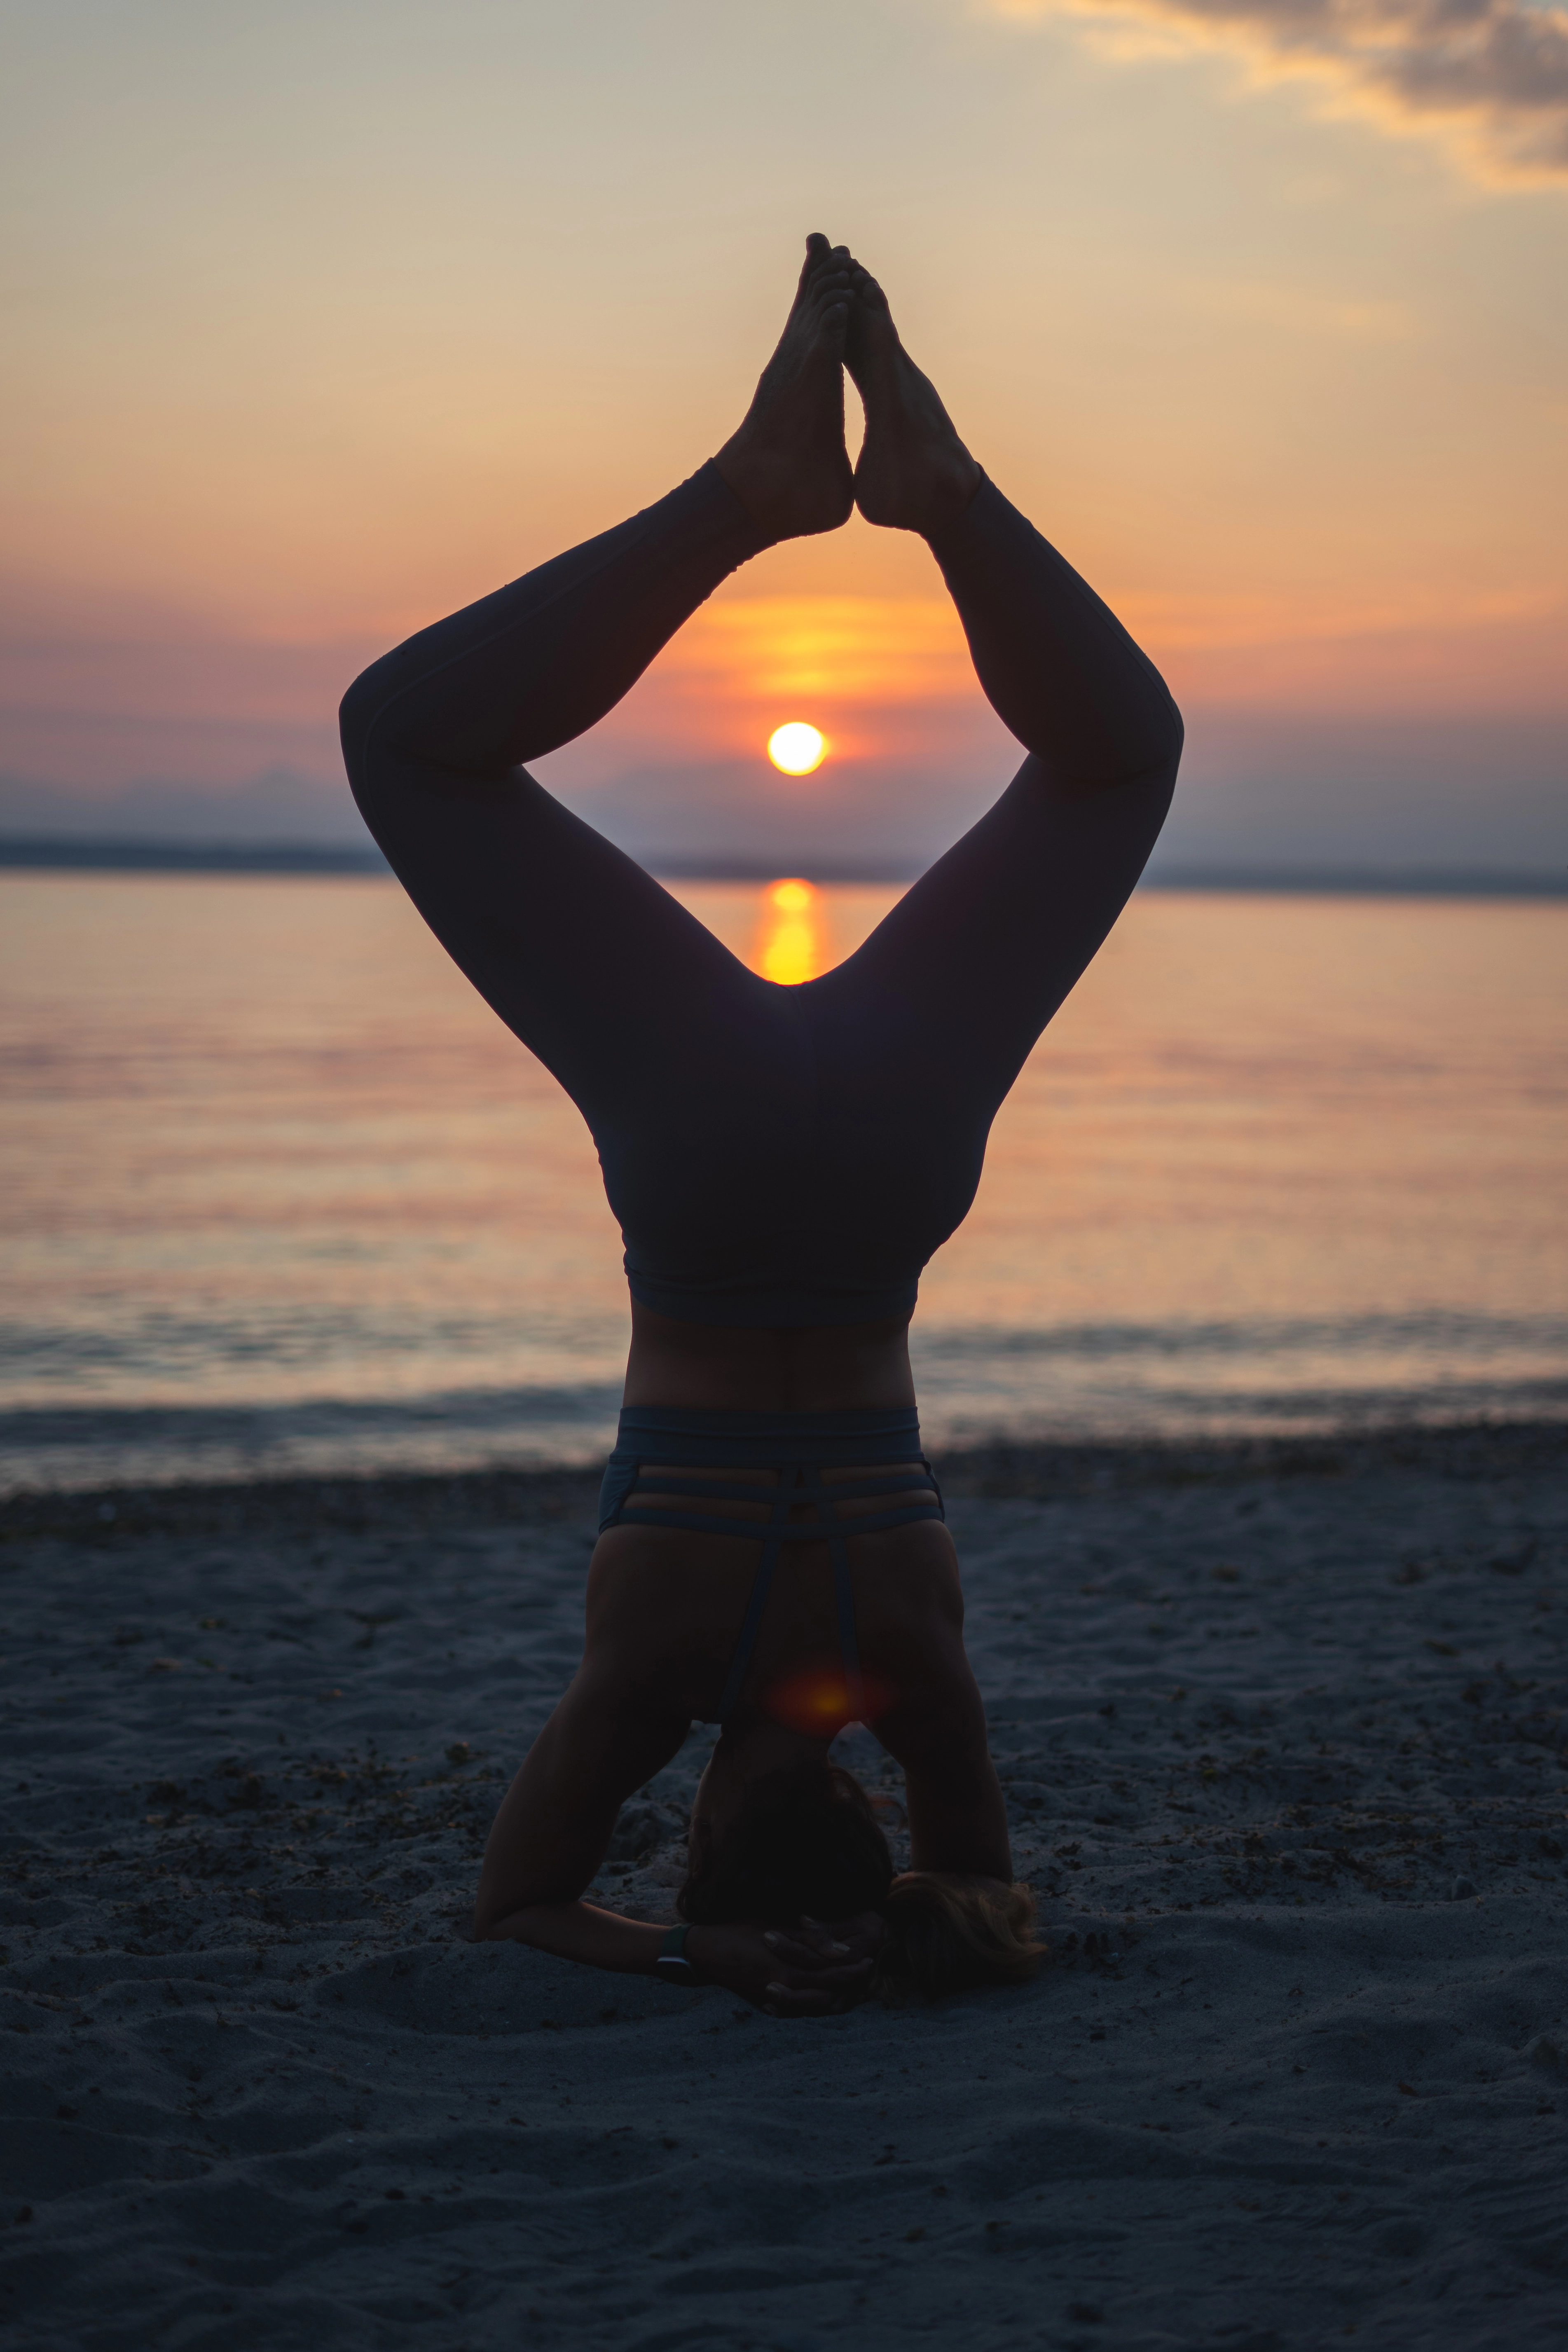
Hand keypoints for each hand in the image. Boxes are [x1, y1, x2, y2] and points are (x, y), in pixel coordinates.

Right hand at [685, 1910, 884, 2016]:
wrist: (705, 1952)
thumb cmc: (739, 1929)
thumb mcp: (775, 1927)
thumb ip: (808, 1938)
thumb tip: (842, 1947)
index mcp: (789, 1965)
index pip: (830, 1971)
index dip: (852, 1967)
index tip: (870, 1959)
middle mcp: (785, 1986)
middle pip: (827, 1989)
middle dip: (850, 1982)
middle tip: (868, 1972)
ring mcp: (775, 1997)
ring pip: (814, 2004)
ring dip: (836, 1997)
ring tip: (853, 1989)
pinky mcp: (766, 2002)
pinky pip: (797, 2010)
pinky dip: (814, 2006)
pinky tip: (825, 2001)